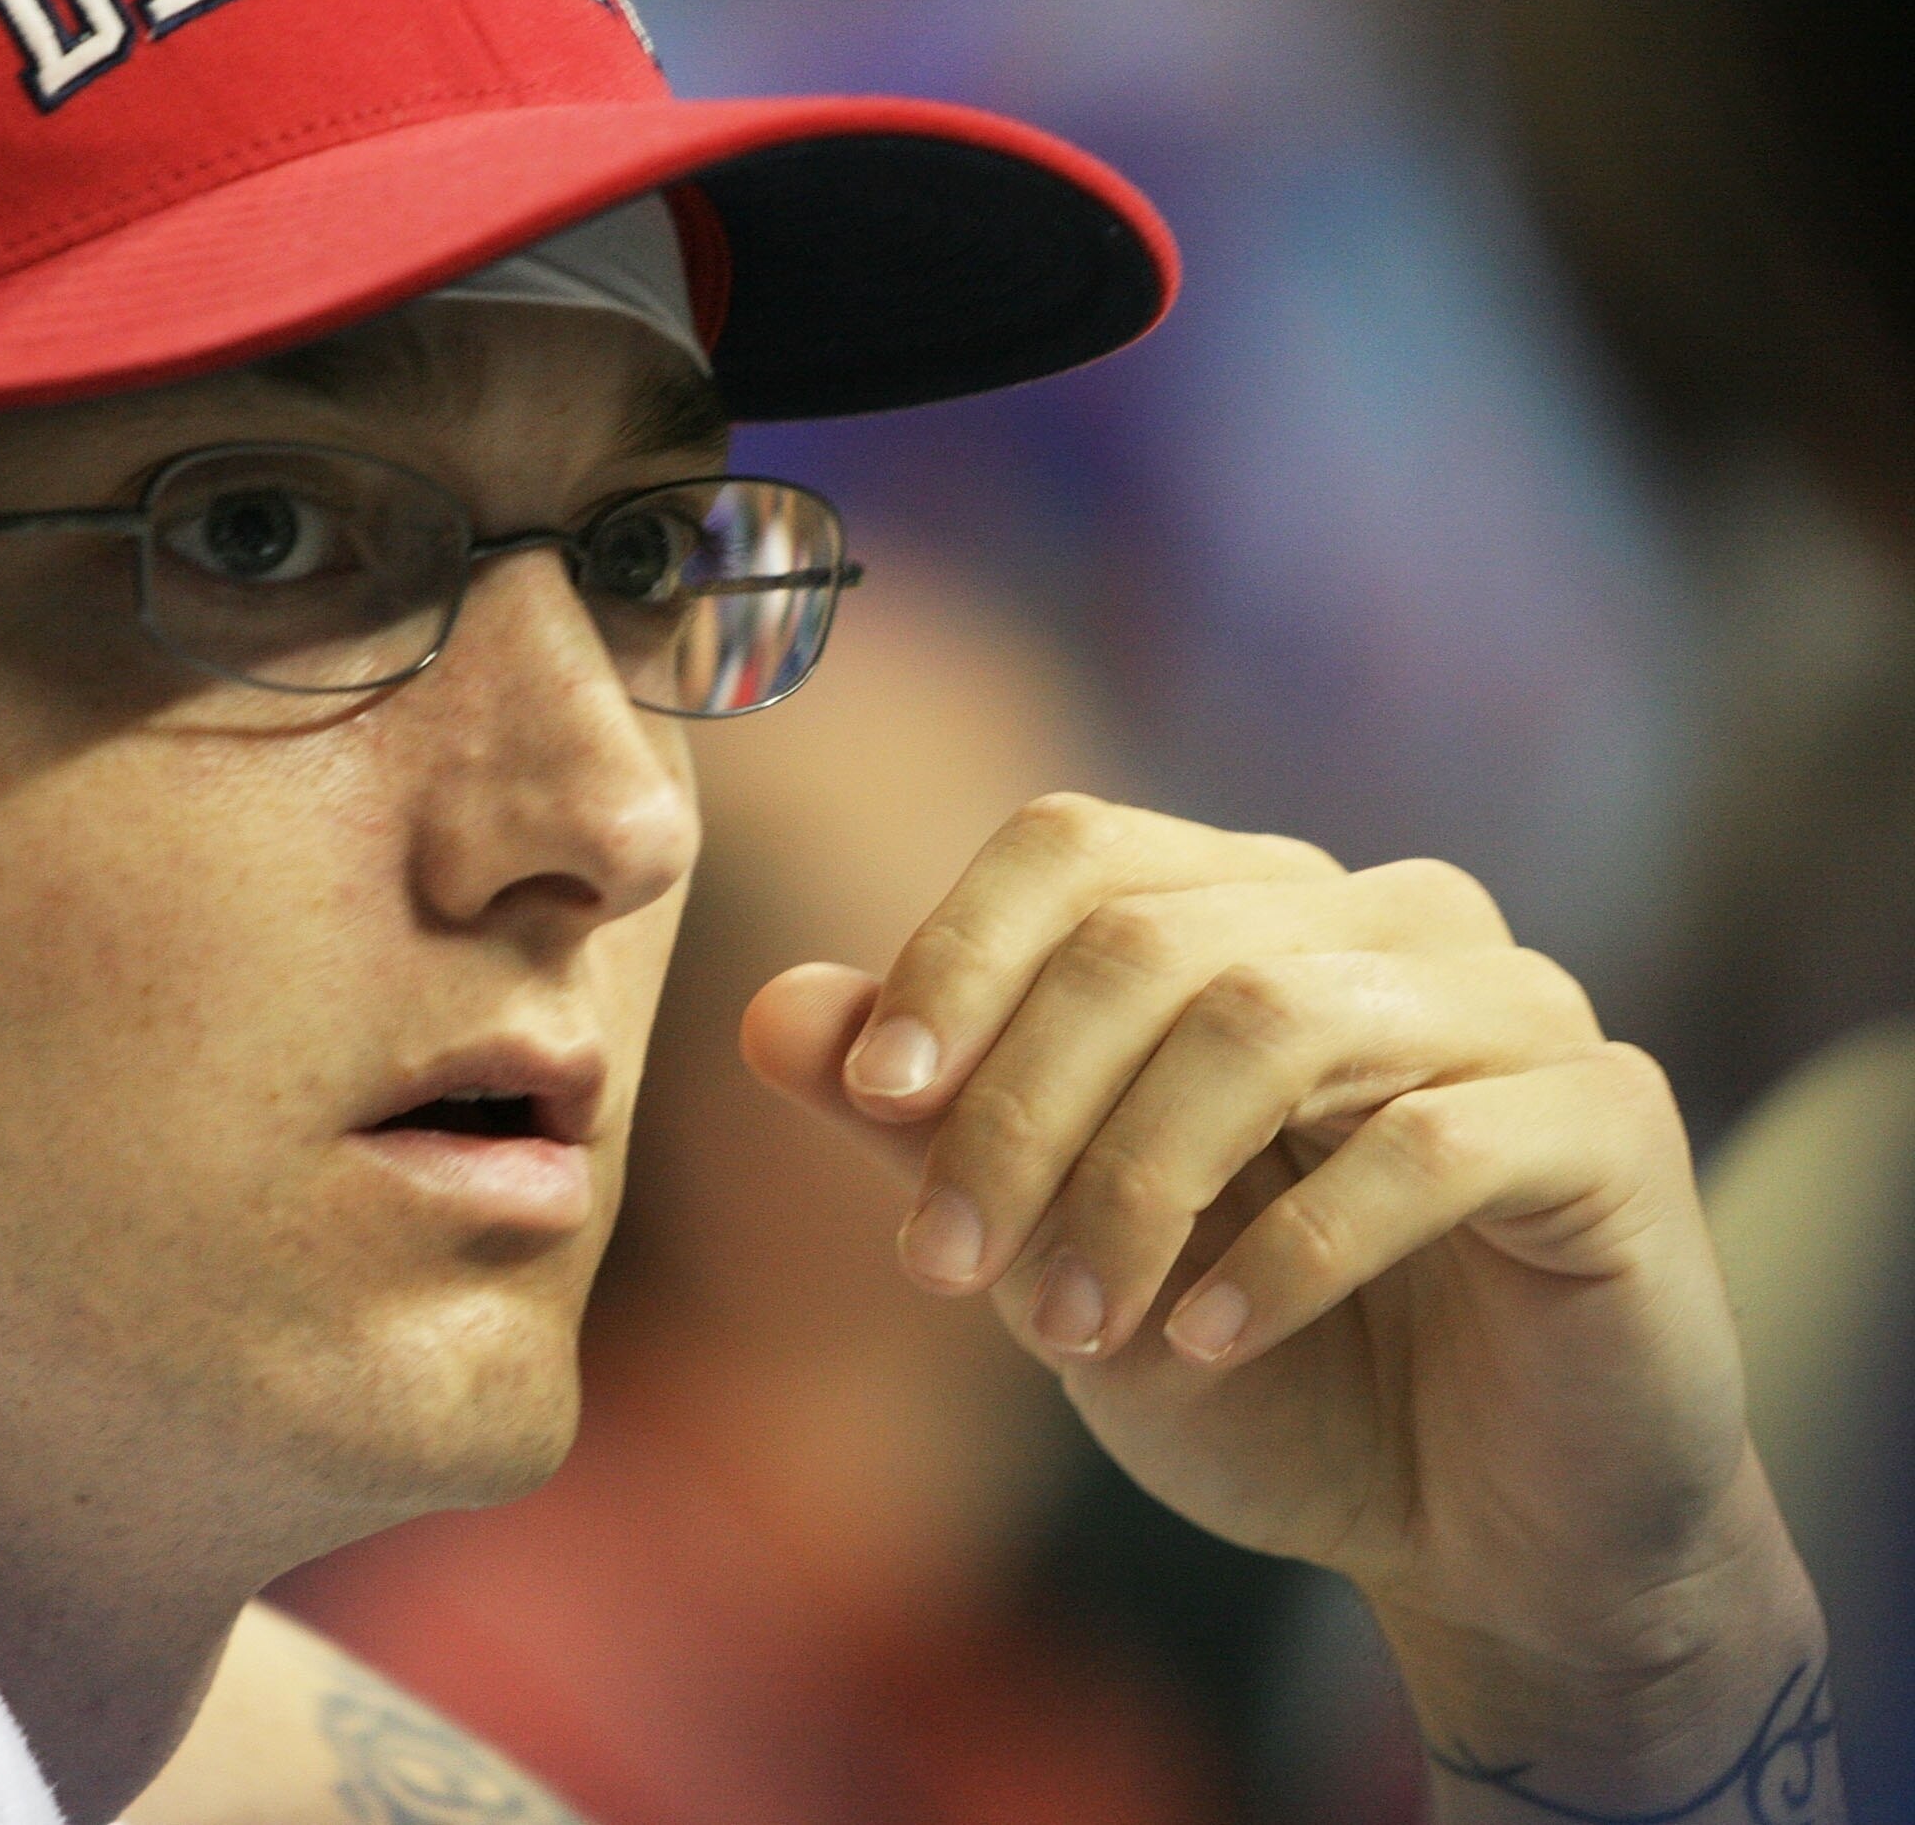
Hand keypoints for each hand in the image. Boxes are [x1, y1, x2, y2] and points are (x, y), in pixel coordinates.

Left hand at [739, 795, 1838, 1818]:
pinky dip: (1286, 1250)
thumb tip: (774, 1010)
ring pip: (1272, 1020)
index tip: (872, 1101)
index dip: (958, 953)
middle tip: (947, 1269)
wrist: (1480, 1538)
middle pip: (1151, 936)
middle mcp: (1387, 918)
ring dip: (1132, 1187)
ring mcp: (1514, 1004)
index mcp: (1250, 909)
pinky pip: (1428, 1142)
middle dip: (1019, 1108)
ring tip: (1065, 1332)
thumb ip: (929, 1129)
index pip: (1077, 844)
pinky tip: (1208, 1343)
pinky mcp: (1608, 1121)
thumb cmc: (1262, 1375)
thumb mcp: (1055, 1252)